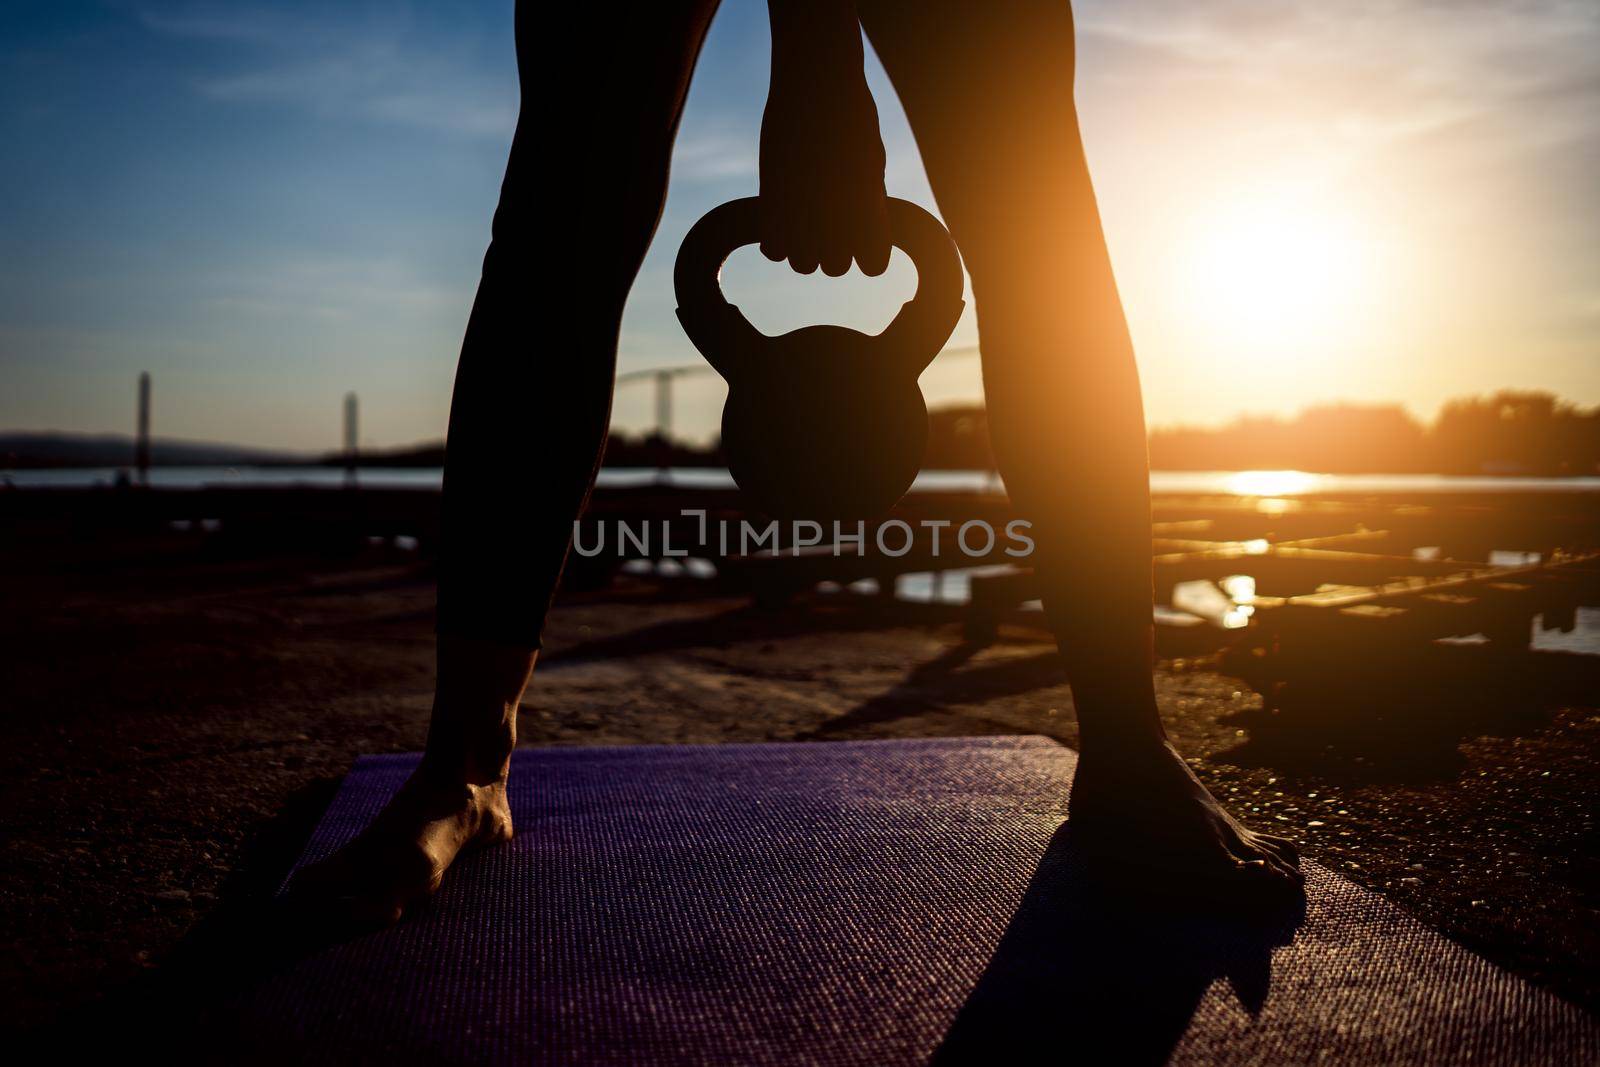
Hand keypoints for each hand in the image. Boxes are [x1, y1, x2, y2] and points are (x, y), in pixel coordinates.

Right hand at [758, 45, 890, 276]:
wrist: (817, 84)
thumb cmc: (851, 117)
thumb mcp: (872, 162)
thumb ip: (866, 203)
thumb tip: (855, 229)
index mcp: (871, 214)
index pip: (873, 265)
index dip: (867, 253)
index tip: (861, 232)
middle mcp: (838, 224)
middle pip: (834, 268)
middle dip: (832, 249)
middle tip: (826, 215)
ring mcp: (802, 218)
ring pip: (802, 265)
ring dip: (802, 248)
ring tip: (803, 216)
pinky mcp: (771, 206)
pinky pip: (773, 251)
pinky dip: (776, 239)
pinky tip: (781, 215)